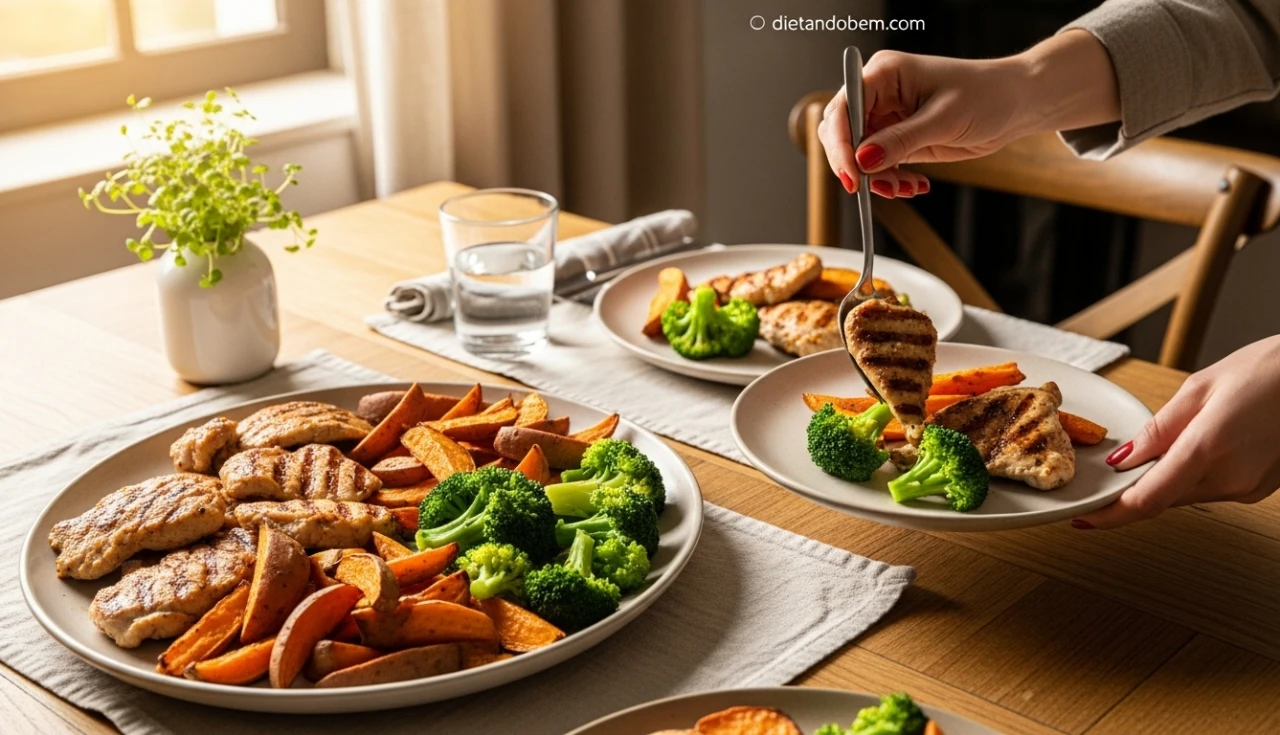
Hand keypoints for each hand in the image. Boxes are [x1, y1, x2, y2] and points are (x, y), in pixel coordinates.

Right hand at [818, 31, 1119, 197]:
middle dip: (856, 165)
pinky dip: (890, 180)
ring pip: (858, 155)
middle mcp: (879, 93)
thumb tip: (862, 161)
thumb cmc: (987, 94)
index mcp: (885, 74)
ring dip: (876, 178)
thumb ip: (900, 141)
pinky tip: (914, 185)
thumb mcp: (943, 120)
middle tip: (875, 187)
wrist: (1015, 104)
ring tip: (904, 188)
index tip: (852, 175)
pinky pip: (878, 165)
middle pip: (841, 133)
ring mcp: (887, 116)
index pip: (843, 109)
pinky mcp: (897, 137)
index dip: (841, 144)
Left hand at [1073, 335, 1279, 528]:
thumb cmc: (1269, 371)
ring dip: (1164, 482)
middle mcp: (1230, 478)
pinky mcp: (1260, 489)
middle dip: (1133, 491)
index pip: (1147, 499)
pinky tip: (1196, 450)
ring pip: (1186, 496)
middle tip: (1110, 477)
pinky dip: (1192, 476)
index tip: (1083, 517)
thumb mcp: (1199, 389)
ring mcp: (1249, 488)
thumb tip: (1124, 460)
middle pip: (1163, 499)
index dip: (1110, 514)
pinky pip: (1211, 490)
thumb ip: (1157, 430)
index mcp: (1207, 449)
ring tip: (1161, 450)